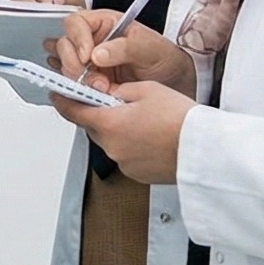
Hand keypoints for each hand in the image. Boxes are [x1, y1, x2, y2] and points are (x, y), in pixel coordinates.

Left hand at [54, 82, 195, 184]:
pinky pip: (126, 156)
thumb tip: (110, 93)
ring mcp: (124, 163)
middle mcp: (112, 147)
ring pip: (111, 142)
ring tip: (145, 121)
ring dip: (119, 131)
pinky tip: (152, 138)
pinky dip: (133, 146)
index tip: (57, 94)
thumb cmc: (181, 120)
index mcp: (109, 124)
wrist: (206, 151)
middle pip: (93, 127)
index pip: (73, 112)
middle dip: (100, 115)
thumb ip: (120, 90)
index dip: (62, 100)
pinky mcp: (138, 175)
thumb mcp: (147, 90)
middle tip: (117, 103)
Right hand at [55, 6, 197, 93]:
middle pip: (64, 44)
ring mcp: (87, 62)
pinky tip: (88, 91)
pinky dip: (74, 88)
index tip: (88, 57)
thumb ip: (124, 47)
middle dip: (75, 64)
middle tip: (94, 79)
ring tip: (100, 88)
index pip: (76, 22)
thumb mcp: (150, 47)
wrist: (174, 83)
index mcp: (104, 23)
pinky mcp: (87, 80)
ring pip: (63, 64)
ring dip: (76, 78)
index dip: (77, 38)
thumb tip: (97, 54)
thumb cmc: (164, 59)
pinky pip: (69, 81)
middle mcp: (91, 40)